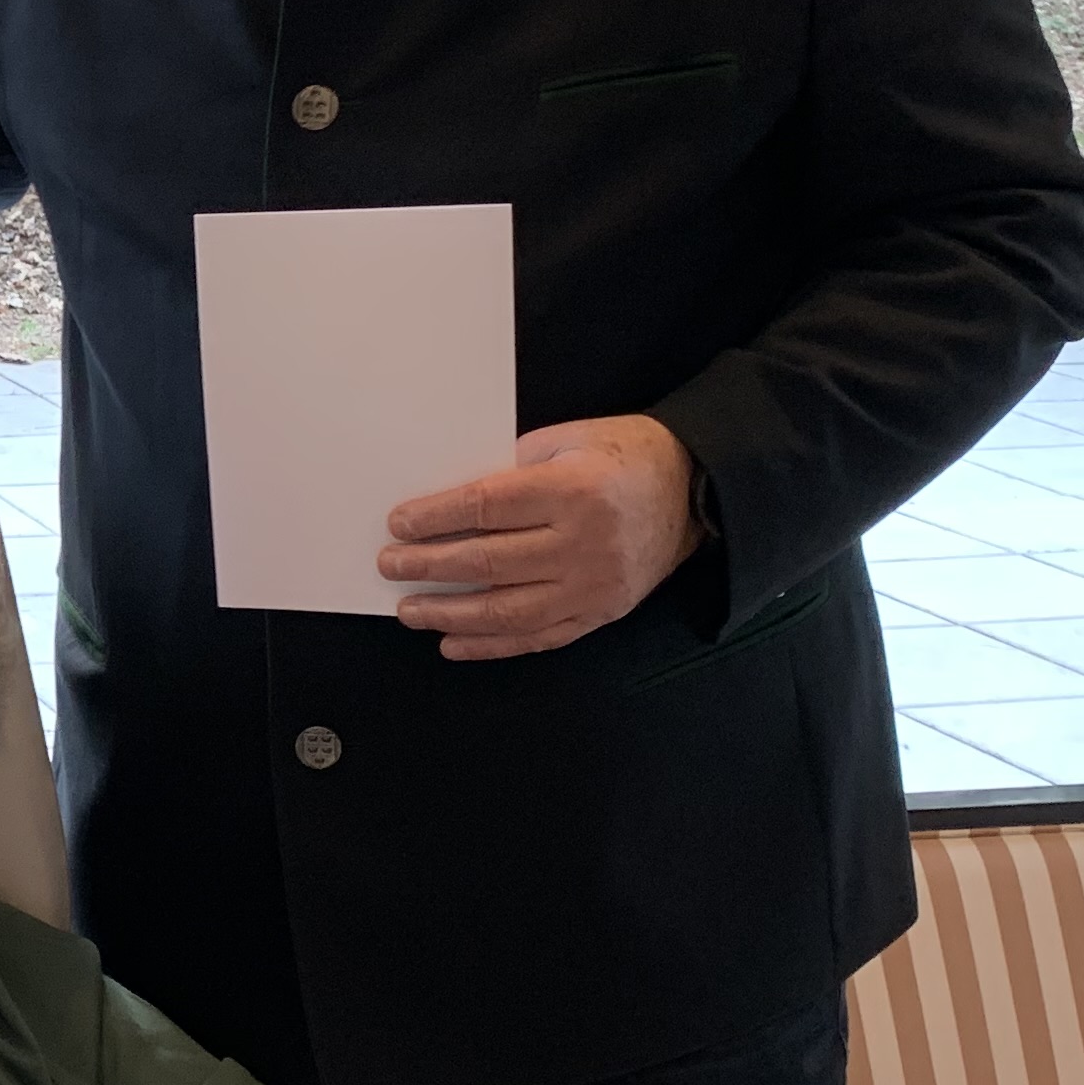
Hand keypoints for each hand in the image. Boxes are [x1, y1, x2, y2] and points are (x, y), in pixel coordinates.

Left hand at [377, 414, 704, 660]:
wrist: (694, 488)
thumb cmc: (624, 454)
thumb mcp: (567, 439)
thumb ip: (510, 468)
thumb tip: (447, 504)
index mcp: (572, 491)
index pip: (485, 509)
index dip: (435, 519)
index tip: (398, 524)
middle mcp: (584, 544)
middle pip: (489, 562)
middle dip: (429, 567)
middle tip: (389, 566)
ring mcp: (594, 586)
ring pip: (507, 611)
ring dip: (450, 614)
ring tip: (409, 609)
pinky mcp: (601, 614)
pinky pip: (538, 637)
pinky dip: (491, 644)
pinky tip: (453, 643)